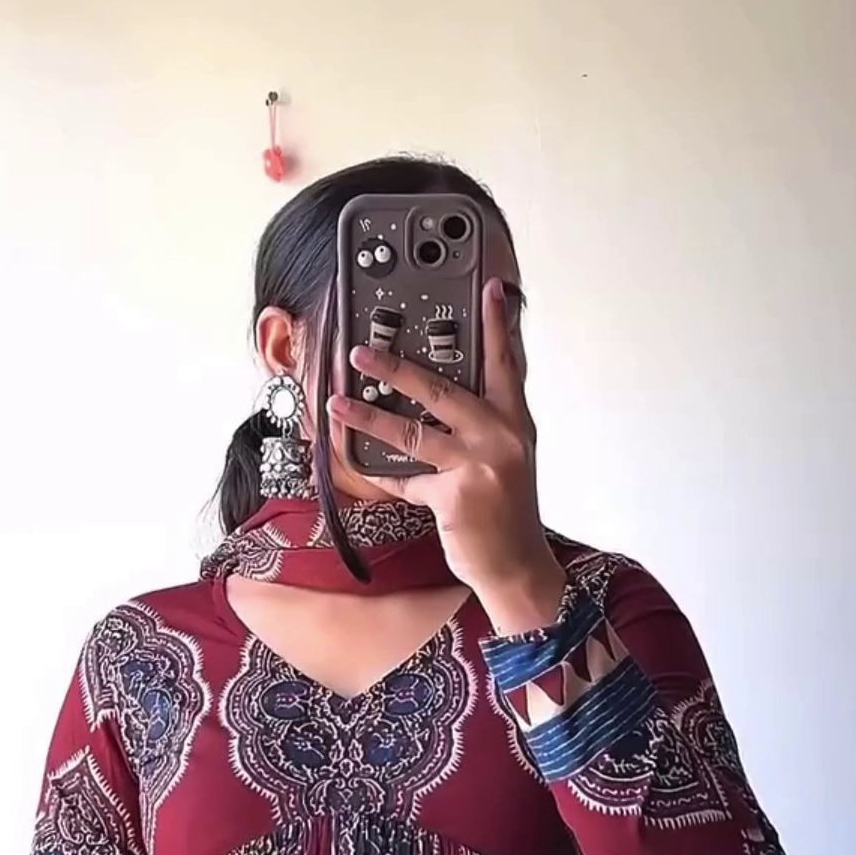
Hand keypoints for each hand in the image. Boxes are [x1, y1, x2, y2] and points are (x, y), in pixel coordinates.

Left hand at [328, 277, 566, 626]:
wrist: (517, 566)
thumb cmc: (507, 513)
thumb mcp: (506, 459)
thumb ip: (481, 426)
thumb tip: (437, 400)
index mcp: (514, 421)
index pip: (506, 362)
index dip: (497, 324)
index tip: (490, 288)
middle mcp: (500, 436)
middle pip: (441, 390)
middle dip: (396, 368)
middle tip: (362, 351)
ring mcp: (479, 465)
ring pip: (412, 432)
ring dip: (369, 416)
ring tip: (338, 402)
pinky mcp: (455, 496)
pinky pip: (406, 478)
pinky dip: (381, 473)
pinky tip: (357, 462)